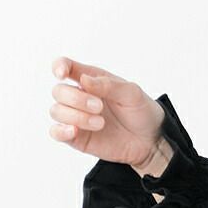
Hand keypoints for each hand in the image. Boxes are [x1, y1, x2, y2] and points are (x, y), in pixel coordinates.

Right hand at [49, 56, 165, 167]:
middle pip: (59, 91)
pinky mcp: (78, 138)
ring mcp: (76, 118)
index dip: (59, 67)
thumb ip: (107, 85)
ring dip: (76, 116)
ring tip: (100, 123)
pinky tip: (74, 131)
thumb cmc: (141, 111)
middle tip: (99, 107)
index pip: (65, 67)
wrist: (151, 140)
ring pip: (57, 111)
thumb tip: (83, 80)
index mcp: (90, 79)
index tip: (62, 74)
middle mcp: (79, 97)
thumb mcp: (131, 93)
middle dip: (76, 98)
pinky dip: (61, 131)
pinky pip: (56, 132)